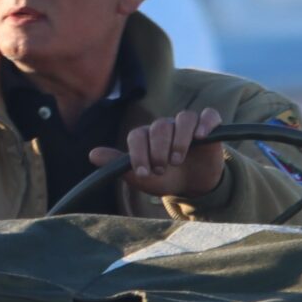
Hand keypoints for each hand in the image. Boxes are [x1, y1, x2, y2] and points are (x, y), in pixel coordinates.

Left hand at [94, 107, 224, 199]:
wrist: (194, 186)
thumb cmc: (165, 179)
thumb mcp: (142, 178)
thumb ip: (119, 166)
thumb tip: (92, 154)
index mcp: (147, 136)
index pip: (138, 135)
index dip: (139, 153)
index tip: (145, 173)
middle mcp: (166, 127)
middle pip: (160, 126)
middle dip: (159, 149)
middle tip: (162, 168)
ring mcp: (188, 125)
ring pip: (184, 118)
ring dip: (180, 139)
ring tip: (178, 159)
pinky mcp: (209, 127)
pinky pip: (209, 115)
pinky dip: (206, 123)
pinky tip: (202, 137)